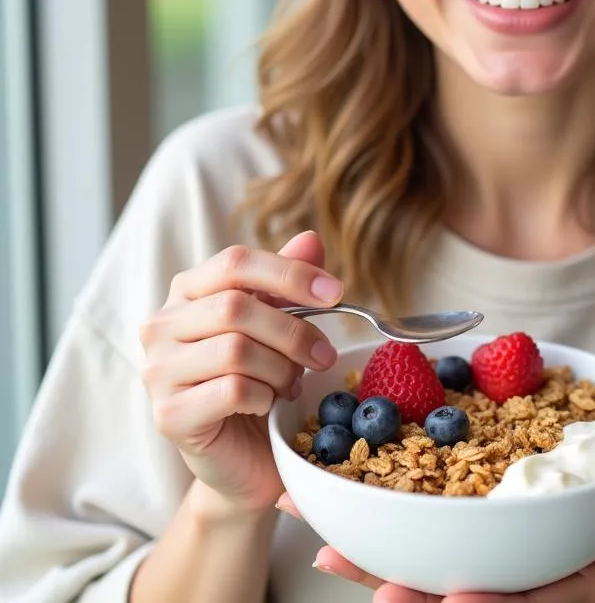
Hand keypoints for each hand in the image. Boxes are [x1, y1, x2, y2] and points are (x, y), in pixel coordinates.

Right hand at [140, 231, 342, 512]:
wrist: (244, 456)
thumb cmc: (260, 378)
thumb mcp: (279, 323)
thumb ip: (288, 282)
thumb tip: (310, 239)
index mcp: (188, 290)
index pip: (235, 262)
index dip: (290, 273)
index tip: (336, 293)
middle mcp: (161, 324)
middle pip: (236, 307)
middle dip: (295, 330)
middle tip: (325, 355)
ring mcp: (158, 371)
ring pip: (235, 350)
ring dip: (281, 368)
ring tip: (292, 383)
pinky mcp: (168, 415)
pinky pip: (230, 391)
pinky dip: (264, 396)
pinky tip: (268, 404)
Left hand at [282, 465, 594, 601]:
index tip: (454, 600)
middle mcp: (552, 584)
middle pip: (485, 598)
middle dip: (425, 599)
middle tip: (368, 590)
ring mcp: (527, 568)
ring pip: (456, 575)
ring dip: (397, 570)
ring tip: (335, 557)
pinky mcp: (511, 546)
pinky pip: (456, 545)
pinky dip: (409, 538)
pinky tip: (363, 528)